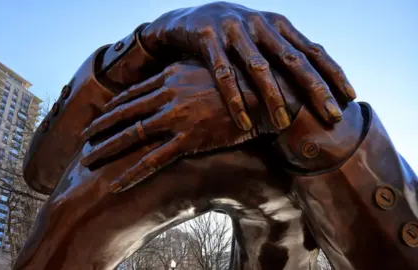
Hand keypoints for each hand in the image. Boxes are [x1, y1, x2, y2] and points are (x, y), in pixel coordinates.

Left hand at [80, 60, 260, 191]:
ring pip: (132, 136)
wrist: (263, 94)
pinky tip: (116, 183)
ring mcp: (176, 118)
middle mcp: (167, 96)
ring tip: (87, 160)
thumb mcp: (203, 67)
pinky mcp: (188, 141)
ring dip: (106, 149)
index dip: (110, 108)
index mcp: (169, 76)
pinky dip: (132, 173)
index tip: (98, 117)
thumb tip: (163, 77)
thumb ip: (179, 72)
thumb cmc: (235, 80)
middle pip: (123, 114)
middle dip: (98, 128)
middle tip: (81, 139)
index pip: (130, 94)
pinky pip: (154, 161)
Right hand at [140, 2, 354, 130]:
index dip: (333, 73)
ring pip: (259, 68)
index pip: (312, 50)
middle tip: (332, 115)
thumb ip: (285, 51)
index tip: (351, 97)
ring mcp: (234, 31)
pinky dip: (234, 99)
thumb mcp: (261, 36)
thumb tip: (318, 81)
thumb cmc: (233, 35)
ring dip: (273, 97)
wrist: (189, 18)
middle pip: (293, 59)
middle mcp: (260, 25)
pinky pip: (224, 74)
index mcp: (278, 25)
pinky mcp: (208, 40)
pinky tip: (244, 121)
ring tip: (284, 125)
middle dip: (315, 89)